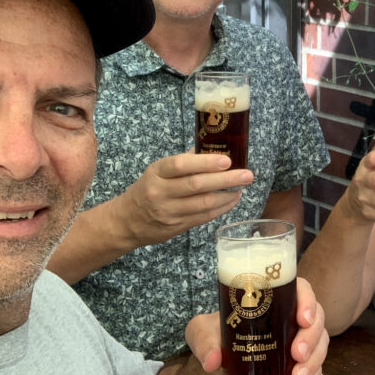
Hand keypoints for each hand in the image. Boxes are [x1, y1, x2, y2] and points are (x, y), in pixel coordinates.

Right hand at [122, 152, 253, 245]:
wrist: (127, 221)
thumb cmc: (148, 189)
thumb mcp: (158, 171)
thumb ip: (184, 161)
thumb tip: (213, 148)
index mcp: (157, 172)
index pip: (181, 165)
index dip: (205, 162)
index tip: (227, 160)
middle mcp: (161, 192)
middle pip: (196, 185)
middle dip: (225, 179)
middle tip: (247, 175)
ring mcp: (168, 212)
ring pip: (203, 203)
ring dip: (227, 195)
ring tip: (242, 187)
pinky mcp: (176, 227)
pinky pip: (203, 217)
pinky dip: (221, 208)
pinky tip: (232, 199)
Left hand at [185, 278, 328, 374]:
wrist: (219, 358)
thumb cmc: (216, 334)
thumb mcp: (202, 331)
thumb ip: (203, 340)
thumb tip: (213, 361)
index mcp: (276, 298)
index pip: (302, 290)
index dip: (308, 302)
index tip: (302, 319)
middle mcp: (292, 317)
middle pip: (317, 320)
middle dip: (312, 339)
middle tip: (297, 355)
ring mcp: (299, 340)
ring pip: (320, 346)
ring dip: (313, 363)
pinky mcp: (299, 363)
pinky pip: (314, 372)